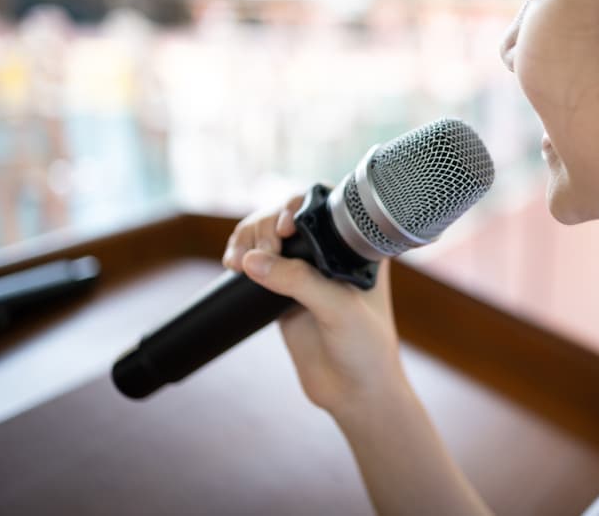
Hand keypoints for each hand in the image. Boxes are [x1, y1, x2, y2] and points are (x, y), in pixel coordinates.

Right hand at [222, 193, 407, 420]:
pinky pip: (257, 267)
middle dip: (265, 224)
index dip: (297, 205)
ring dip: (248, 239)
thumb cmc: (365, 347)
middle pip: (287, 216)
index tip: (285, 228)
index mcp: (357, 247)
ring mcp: (306, 273)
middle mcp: (331, 254)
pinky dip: (241, 259)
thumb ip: (299, 281)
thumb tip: (252, 261)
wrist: (354, 393)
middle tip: (264, 251)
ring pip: (268, 239)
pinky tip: (233, 265)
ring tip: (239, 259)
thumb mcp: (338, 309)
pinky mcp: (283, 295)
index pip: (324, 204)